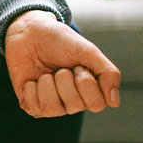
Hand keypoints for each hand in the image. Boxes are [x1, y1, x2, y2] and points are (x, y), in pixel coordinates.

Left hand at [5, 10, 120, 117]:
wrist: (28, 33)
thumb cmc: (59, 42)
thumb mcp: (88, 51)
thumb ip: (107, 73)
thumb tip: (114, 103)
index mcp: (88, 91)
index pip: (97, 105)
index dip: (86, 83)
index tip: (78, 66)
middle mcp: (70, 102)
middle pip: (75, 106)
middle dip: (65, 80)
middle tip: (60, 68)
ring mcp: (50, 106)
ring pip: (52, 108)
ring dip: (47, 84)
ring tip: (45, 73)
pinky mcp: (30, 105)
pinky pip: (33, 106)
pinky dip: (31, 88)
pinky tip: (31, 80)